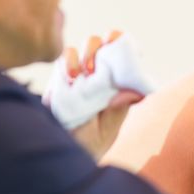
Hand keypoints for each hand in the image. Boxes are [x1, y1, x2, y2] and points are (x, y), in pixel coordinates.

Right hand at [68, 31, 143, 158]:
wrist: (65, 155)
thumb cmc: (94, 141)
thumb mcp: (110, 125)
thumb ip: (120, 107)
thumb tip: (135, 92)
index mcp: (116, 78)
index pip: (120, 47)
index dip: (118, 39)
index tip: (113, 43)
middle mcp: (97, 71)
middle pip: (98, 43)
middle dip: (95, 49)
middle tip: (92, 70)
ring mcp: (76, 73)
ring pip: (76, 49)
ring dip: (77, 58)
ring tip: (76, 77)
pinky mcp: (58, 79)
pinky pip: (60, 62)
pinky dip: (64, 65)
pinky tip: (66, 81)